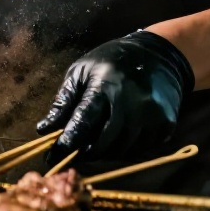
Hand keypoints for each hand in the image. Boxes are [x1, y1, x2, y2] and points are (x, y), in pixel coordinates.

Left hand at [37, 30, 192, 162]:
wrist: (159, 55)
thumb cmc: (112, 61)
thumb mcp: (82, 71)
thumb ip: (64, 100)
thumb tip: (43, 129)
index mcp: (105, 85)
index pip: (83, 121)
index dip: (67, 142)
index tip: (52, 156)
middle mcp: (131, 101)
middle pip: (104, 142)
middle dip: (86, 151)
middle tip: (77, 151)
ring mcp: (151, 113)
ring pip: (123, 149)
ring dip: (107, 152)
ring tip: (97, 143)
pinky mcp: (166, 123)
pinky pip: (142, 149)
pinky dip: (128, 149)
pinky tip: (120, 137)